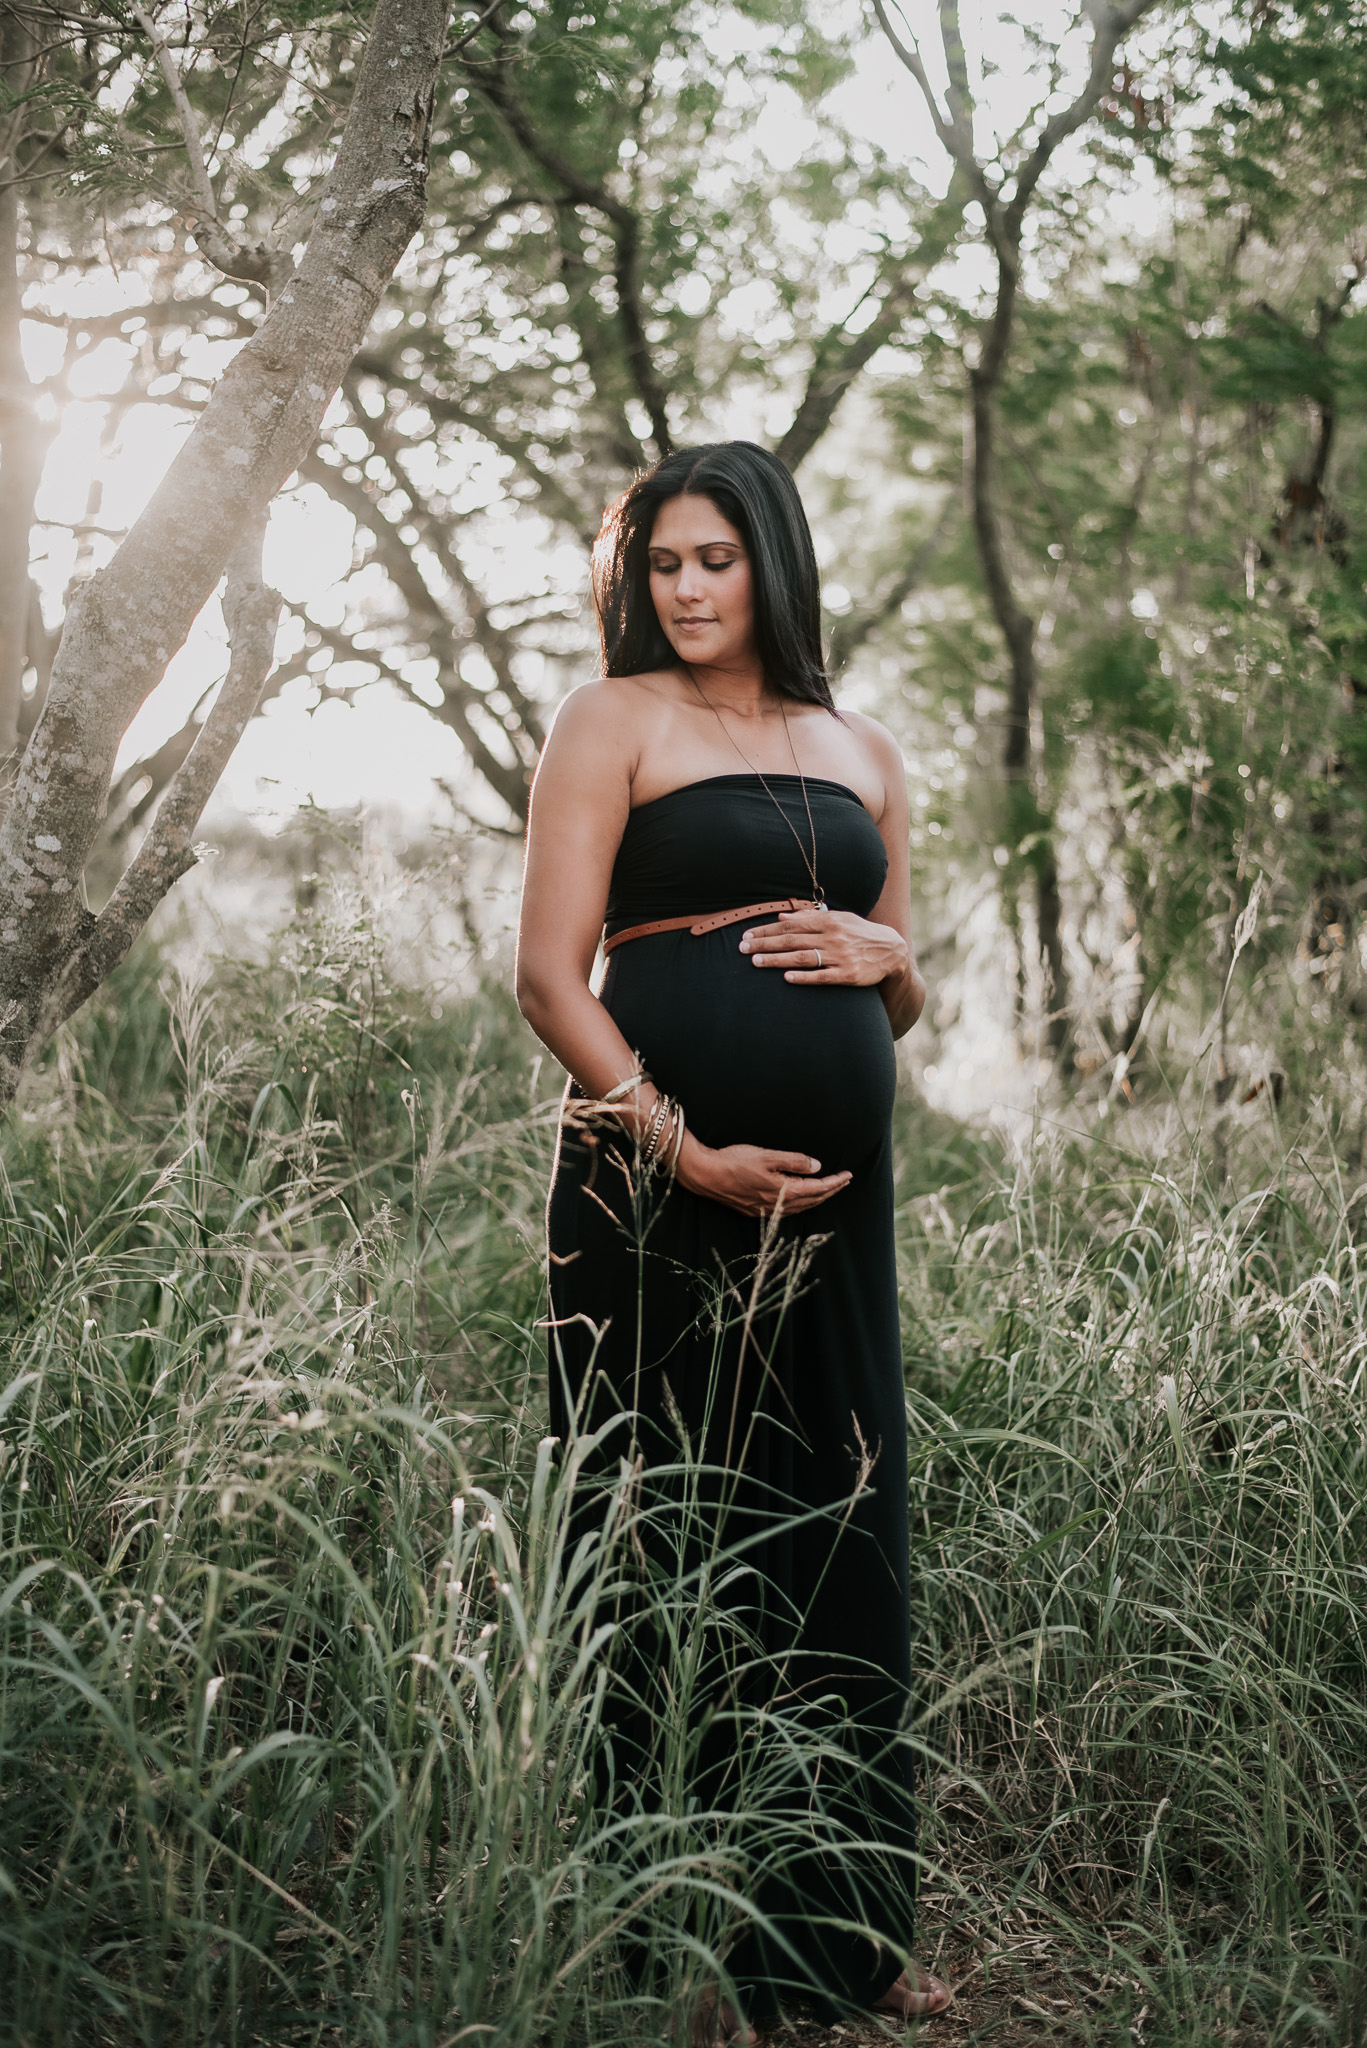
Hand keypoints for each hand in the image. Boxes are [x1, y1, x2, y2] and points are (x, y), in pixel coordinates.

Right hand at [676, 1133, 851, 1216]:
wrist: (705, 1174)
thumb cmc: (733, 1161)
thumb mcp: (767, 1156)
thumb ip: (793, 1161)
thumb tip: (816, 1166)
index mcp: (783, 1191)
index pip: (817, 1189)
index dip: (835, 1182)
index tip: (848, 1175)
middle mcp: (776, 1205)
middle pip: (812, 1201)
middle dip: (830, 1191)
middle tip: (844, 1181)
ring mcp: (764, 1211)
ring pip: (799, 1207)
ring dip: (816, 1198)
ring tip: (828, 1189)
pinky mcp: (754, 1210)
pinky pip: (786, 1210)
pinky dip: (799, 1203)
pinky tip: (799, 1199)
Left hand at [738, 908, 907, 985]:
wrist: (891, 951)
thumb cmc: (859, 933)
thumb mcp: (839, 919)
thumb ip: (811, 917)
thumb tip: (783, 916)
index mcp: (828, 921)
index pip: (791, 925)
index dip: (767, 930)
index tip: (747, 935)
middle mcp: (833, 937)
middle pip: (792, 940)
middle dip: (764, 944)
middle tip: (741, 949)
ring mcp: (840, 956)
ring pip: (802, 958)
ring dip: (776, 960)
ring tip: (755, 962)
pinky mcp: (848, 975)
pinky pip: (822, 976)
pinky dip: (804, 977)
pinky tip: (786, 978)